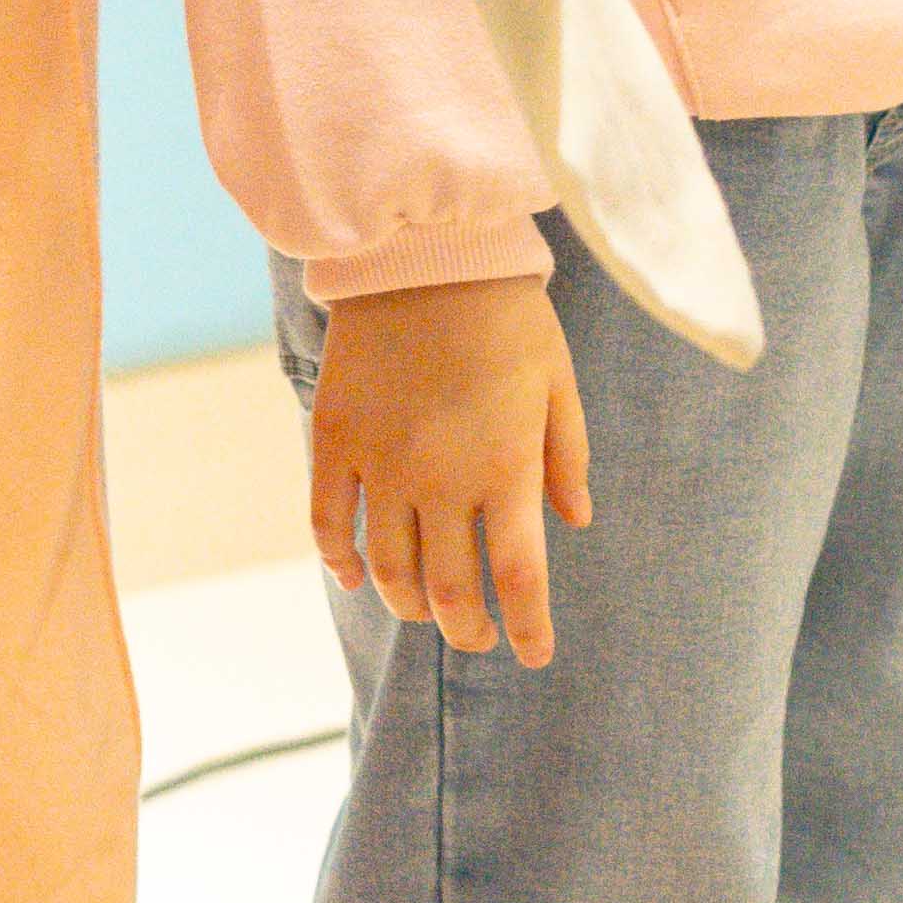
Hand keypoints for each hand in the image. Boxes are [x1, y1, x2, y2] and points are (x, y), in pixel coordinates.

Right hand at [306, 274, 587, 662]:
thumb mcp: (559, 381)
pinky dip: (340, 561)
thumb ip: (568, 457)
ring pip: (387, 571)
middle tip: (478, 636)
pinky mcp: (335, 440)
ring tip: (426, 610)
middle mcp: (441, 479)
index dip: (528, 630)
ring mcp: (381, 464)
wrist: (424, 248)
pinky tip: (355, 577)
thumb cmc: (506, 313)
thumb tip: (575, 524)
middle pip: (449, 592)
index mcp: (507, 468)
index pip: (519, 580)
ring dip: (409, 606)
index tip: (536, 655)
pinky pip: (328, 522)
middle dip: (468, 629)